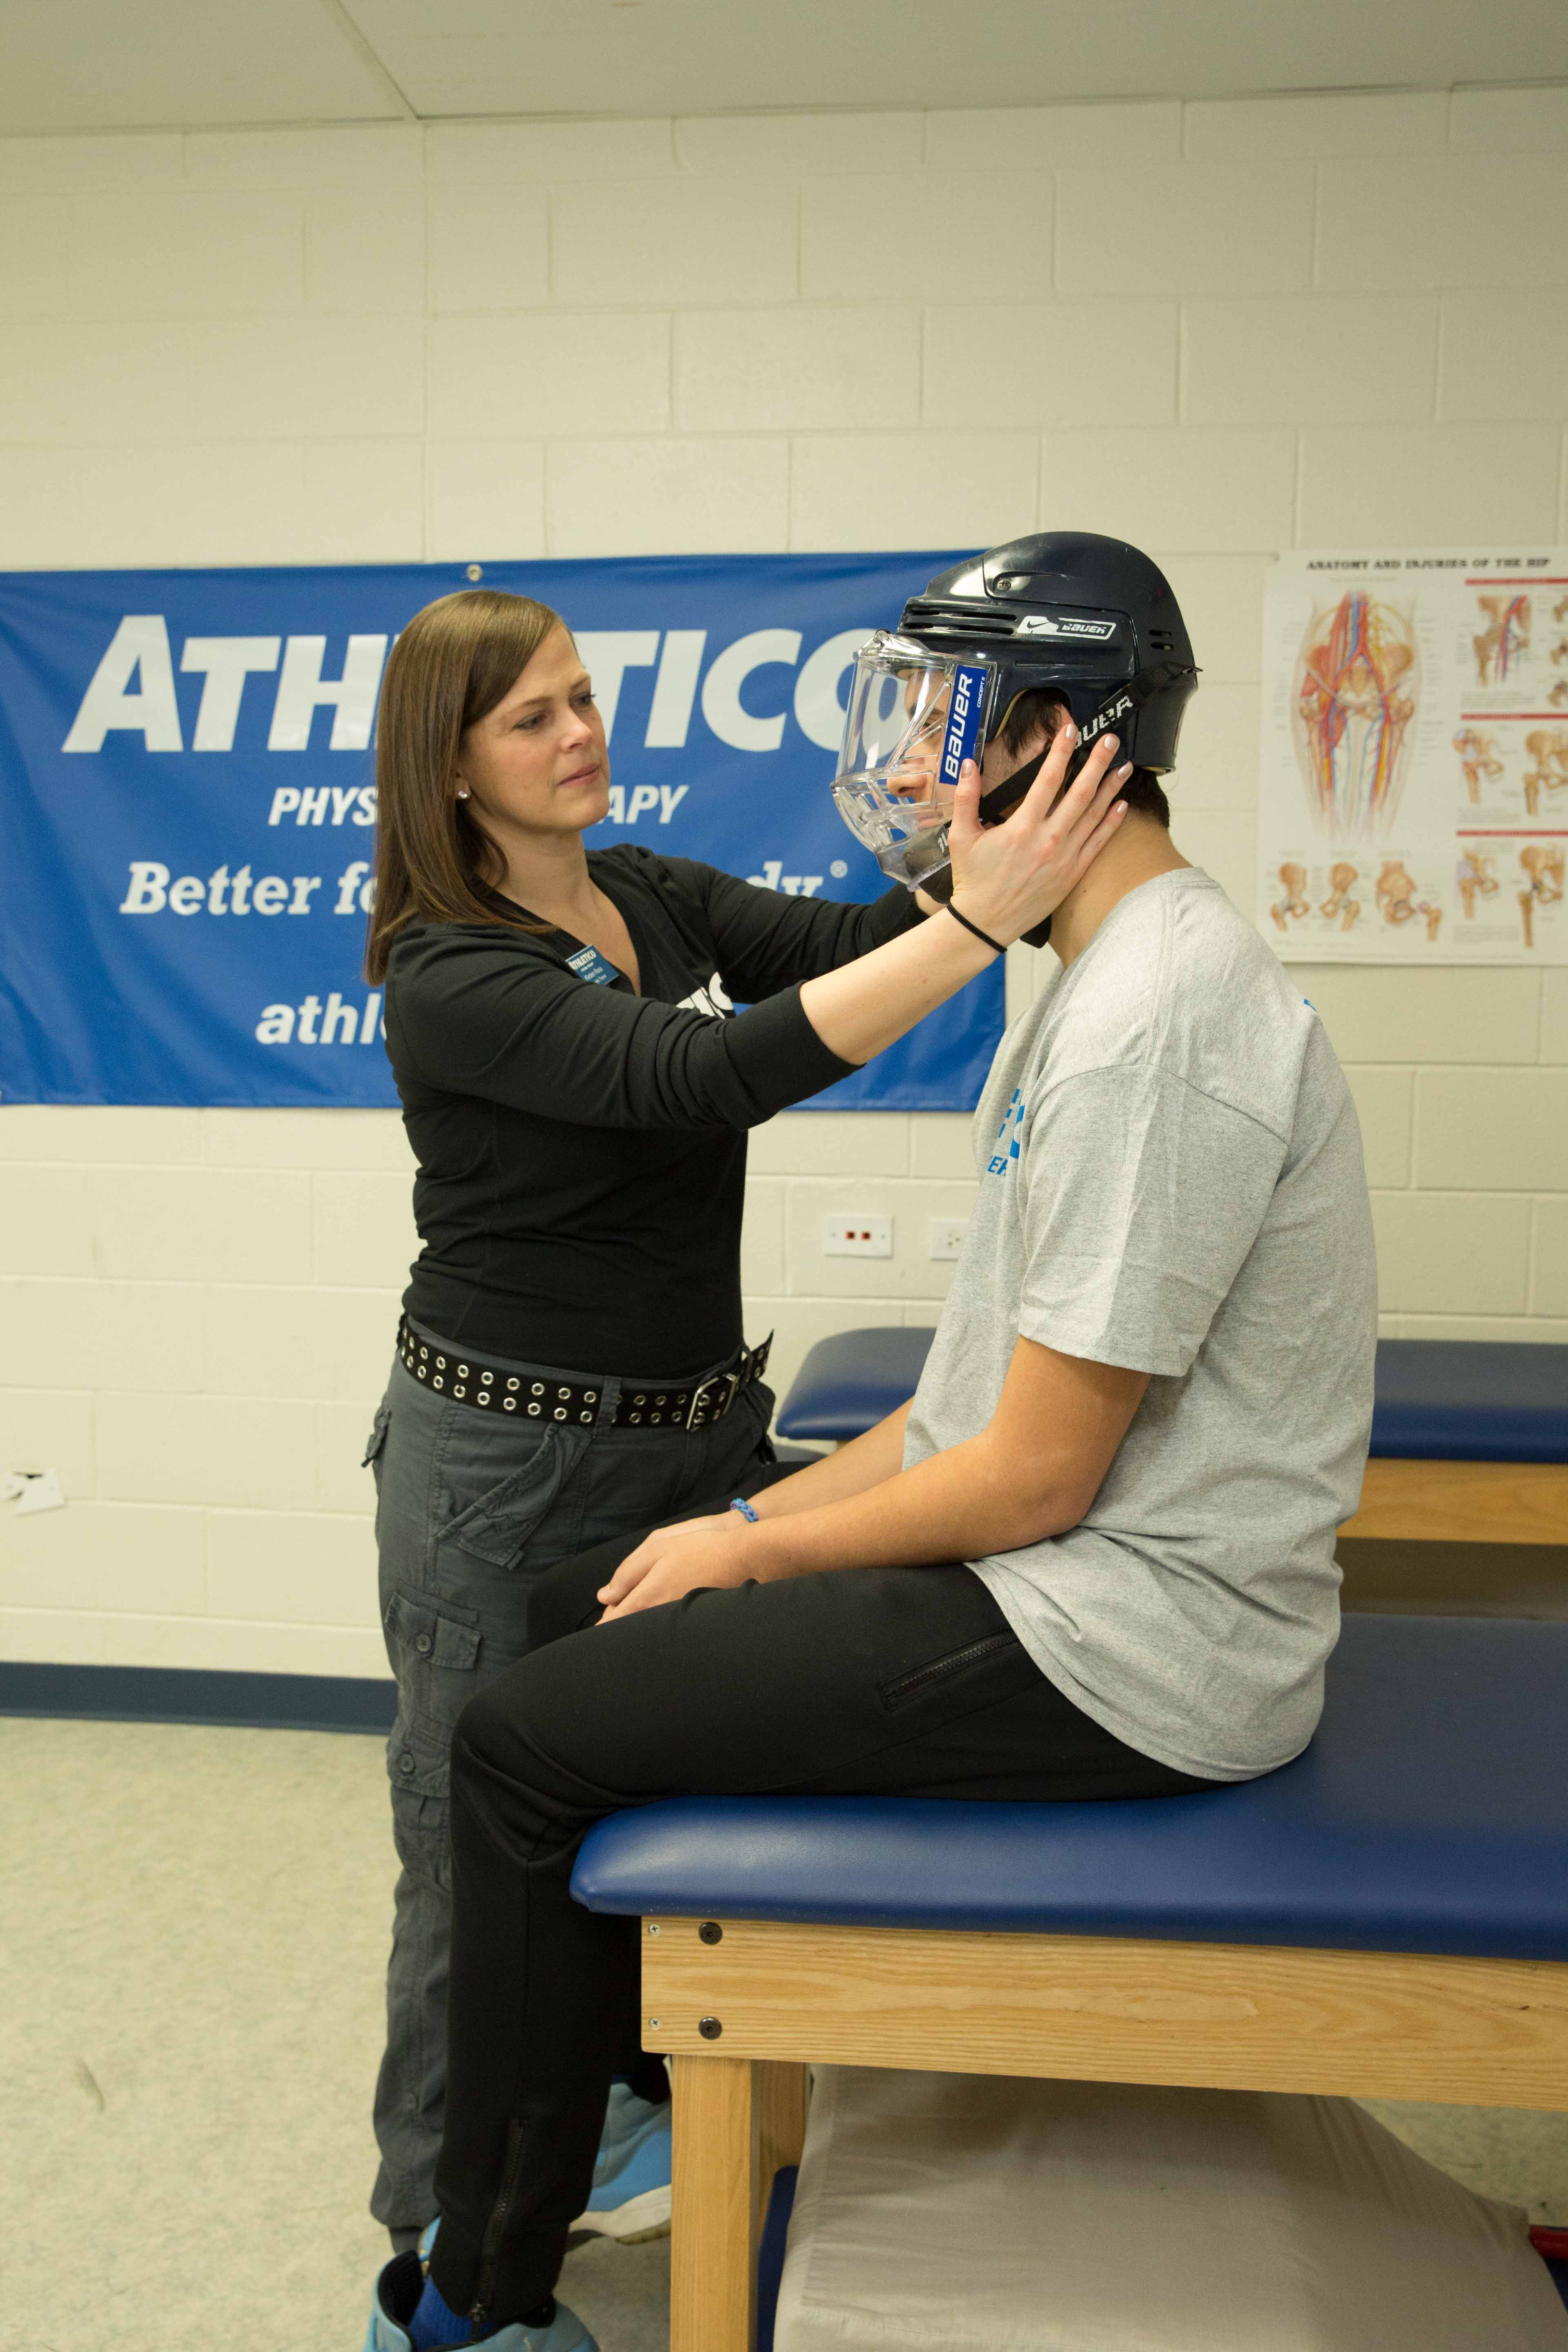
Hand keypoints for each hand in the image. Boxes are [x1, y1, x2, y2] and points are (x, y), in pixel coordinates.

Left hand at [596, 1514, 761, 1621]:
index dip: (602, 1625)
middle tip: (616, 1613)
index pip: (614, 1622)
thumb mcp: (657, 1548)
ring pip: (647, 1629)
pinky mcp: (693, 1625)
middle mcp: (660, 1615)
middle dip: (618, 1625)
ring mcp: (677, 1622)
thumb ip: (626, 1572)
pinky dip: (657, 1623)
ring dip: (638, 1624)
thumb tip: (604, 1596)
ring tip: (636, 1611)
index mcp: (647, 1597)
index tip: (595, 1630)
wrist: (744, 1559)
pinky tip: (662, 1611)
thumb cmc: (701, 1548)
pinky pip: (666, 1627)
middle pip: (629, 1629)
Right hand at [945, 726, 1129, 945]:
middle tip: (1110, 739)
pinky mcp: (1072, 874)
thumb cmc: (973, 880)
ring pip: (1094, 815)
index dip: (1061, 751)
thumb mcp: (962, 837)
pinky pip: (1097, 844)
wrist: (986, 923)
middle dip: (1097, 762)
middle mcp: (1048, 840)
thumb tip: (968, 764)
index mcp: (1022, 827)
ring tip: (1125, 766)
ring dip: (1111, 788)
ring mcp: (1064, 858)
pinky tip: (1121, 805)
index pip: (1048, 779)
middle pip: (1080, 792)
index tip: (1070, 729)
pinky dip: (1111, 823)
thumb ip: (967, 798)